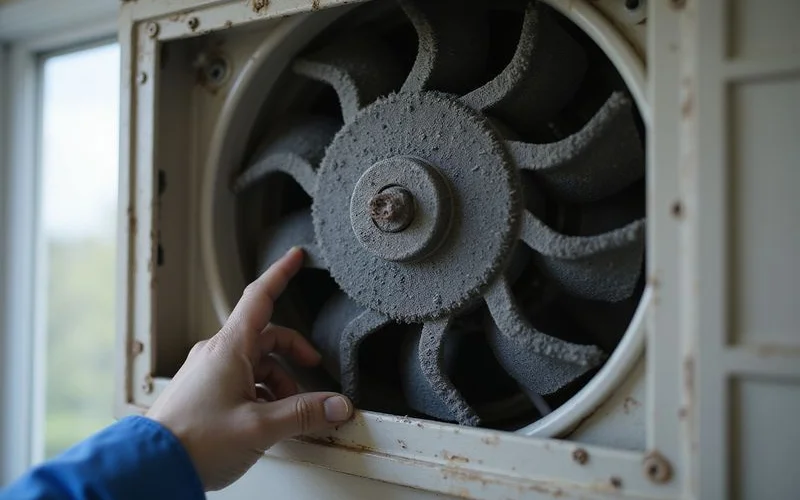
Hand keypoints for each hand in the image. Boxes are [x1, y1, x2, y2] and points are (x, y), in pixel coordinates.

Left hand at [146, 247, 352, 490]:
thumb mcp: (260, 427)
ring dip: (279, 382)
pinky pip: (241, 380)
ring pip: (255, 362)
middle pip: (266, 337)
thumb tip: (336, 405)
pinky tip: (267, 420)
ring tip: (288, 412)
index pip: (260, 297)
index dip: (280, 274)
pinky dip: (261, 393)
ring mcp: (208, 372)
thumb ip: (304, 413)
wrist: (151, 467)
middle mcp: (216, 354)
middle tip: (315, 370)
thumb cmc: (195, 441)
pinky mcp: (203, 391)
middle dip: (294, 353)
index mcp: (229, 348)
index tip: (295, 257)